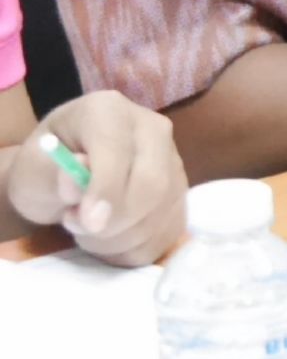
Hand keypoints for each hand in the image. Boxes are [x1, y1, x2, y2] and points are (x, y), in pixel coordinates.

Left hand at [8, 91, 187, 266]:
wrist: (65, 174)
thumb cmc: (46, 167)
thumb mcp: (33, 170)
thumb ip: (52, 176)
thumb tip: (75, 183)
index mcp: (109, 111)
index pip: (119, 150)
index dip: (105, 189)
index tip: (86, 222)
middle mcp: (153, 128)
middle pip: (153, 183)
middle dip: (115, 221)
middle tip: (78, 227)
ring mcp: (174, 160)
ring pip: (161, 212)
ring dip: (119, 238)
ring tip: (89, 230)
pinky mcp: (181, 192)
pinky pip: (169, 231)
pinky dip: (136, 248)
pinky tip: (112, 238)